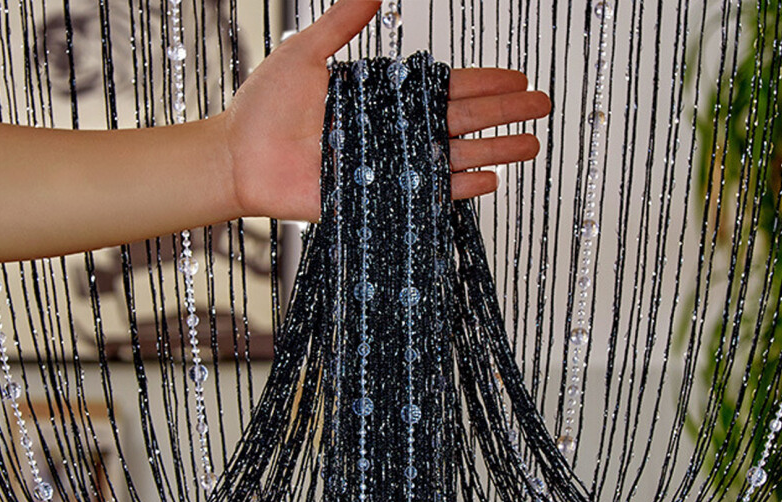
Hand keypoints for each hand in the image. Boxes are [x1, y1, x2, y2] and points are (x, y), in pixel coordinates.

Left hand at [219, 0, 550, 221]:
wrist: (238, 157)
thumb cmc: (264, 107)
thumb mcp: (305, 52)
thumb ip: (342, 22)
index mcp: (385, 100)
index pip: (445, 89)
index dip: (483, 83)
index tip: (518, 78)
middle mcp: (395, 134)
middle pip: (461, 122)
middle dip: (504, 115)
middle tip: (543, 108)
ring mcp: (390, 168)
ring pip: (453, 158)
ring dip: (494, 152)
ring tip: (532, 147)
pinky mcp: (378, 198)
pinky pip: (426, 194)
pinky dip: (457, 189)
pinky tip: (488, 181)